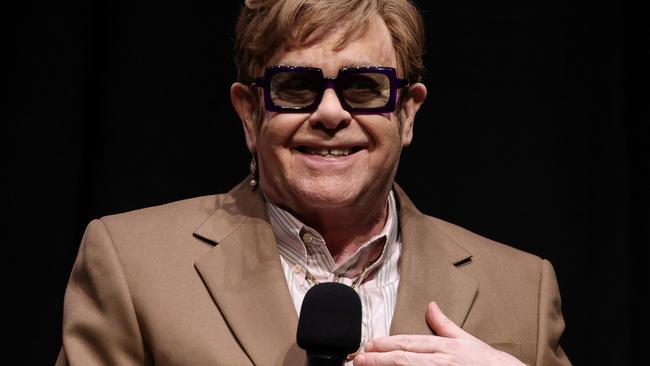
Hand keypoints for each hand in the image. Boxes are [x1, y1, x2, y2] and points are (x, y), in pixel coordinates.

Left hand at [353, 302, 524, 365]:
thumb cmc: (488, 363)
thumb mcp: (465, 340)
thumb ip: (444, 324)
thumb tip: (431, 306)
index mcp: (444, 346)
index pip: (407, 342)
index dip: (385, 343)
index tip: (367, 344)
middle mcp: (440, 360)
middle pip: (402, 358)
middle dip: (377, 358)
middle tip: (358, 358)